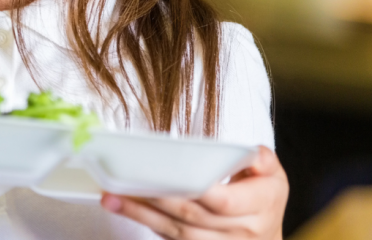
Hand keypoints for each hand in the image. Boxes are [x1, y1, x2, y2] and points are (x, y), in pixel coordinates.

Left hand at [101, 145, 287, 238]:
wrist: (266, 237)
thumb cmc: (263, 198)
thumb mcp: (272, 175)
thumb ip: (261, 159)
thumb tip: (249, 152)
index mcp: (259, 206)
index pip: (222, 201)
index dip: (194, 190)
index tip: (166, 175)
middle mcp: (241, 231)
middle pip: (191, 216)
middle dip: (154, 199)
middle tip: (122, 182)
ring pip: (177, 232)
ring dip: (141, 215)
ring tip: (112, 198)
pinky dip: (149, 225)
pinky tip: (126, 210)